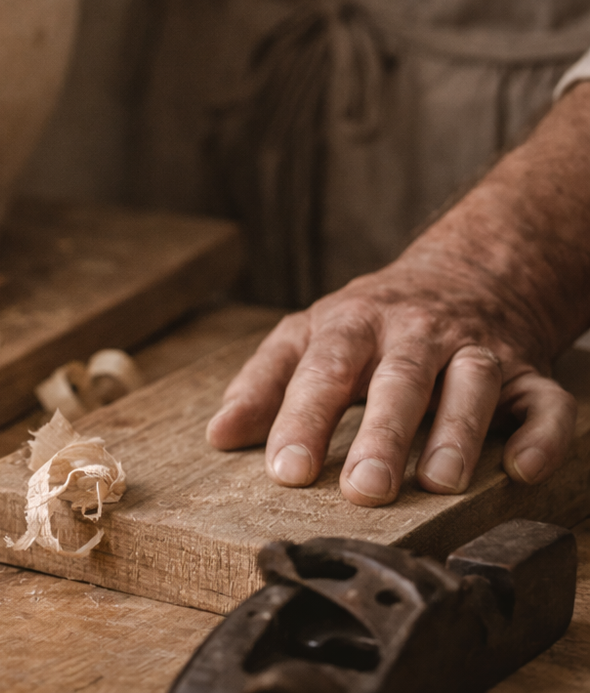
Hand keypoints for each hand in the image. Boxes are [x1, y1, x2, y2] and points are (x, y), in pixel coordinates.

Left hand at [206, 255, 576, 505]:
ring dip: (457, 433)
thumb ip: (262, 385)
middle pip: (399, 381)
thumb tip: (218, 436)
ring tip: (438, 482)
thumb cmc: (367, 325)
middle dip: (381, 434)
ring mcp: (475, 349)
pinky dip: (542, 435)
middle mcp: (415, 334)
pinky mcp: (527, 371)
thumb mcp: (305, 338)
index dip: (302, 421)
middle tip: (364, 489)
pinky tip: (521, 470)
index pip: (322, 371)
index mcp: (351, 325)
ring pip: (471, 385)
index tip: (286, 470)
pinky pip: (544, 402)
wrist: (464, 274)